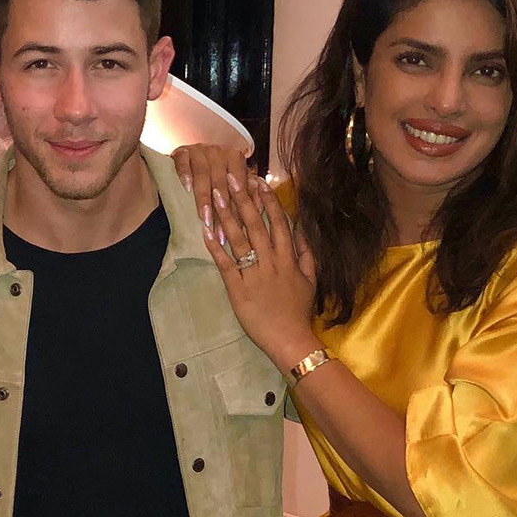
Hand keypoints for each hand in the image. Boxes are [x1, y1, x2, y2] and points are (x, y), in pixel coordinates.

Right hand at [171, 143, 251, 230]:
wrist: (190, 155)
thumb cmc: (214, 175)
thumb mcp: (232, 184)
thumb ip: (248, 194)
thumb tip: (261, 210)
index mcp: (235, 158)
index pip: (237, 187)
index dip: (237, 211)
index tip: (236, 235)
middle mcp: (218, 151)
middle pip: (220, 183)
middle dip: (220, 210)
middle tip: (219, 233)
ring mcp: (199, 150)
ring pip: (202, 174)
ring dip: (203, 197)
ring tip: (204, 218)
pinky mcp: (181, 151)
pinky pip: (183, 162)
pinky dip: (185, 174)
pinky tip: (186, 187)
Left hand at [203, 174, 318, 371]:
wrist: (289, 339)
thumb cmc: (298, 311)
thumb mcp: (310, 279)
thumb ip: (306, 252)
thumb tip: (300, 228)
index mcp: (288, 258)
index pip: (278, 222)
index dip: (268, 200)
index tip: (258, 181)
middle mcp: (271, 262)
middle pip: (256, 225)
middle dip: (243, 199)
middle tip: (231, 178)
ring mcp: (254, 275)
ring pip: (240, 240)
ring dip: (227, 216)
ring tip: (215, 195)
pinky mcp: (238, 289)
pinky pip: (226, 264)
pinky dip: (215, 246)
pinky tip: (206, 230)